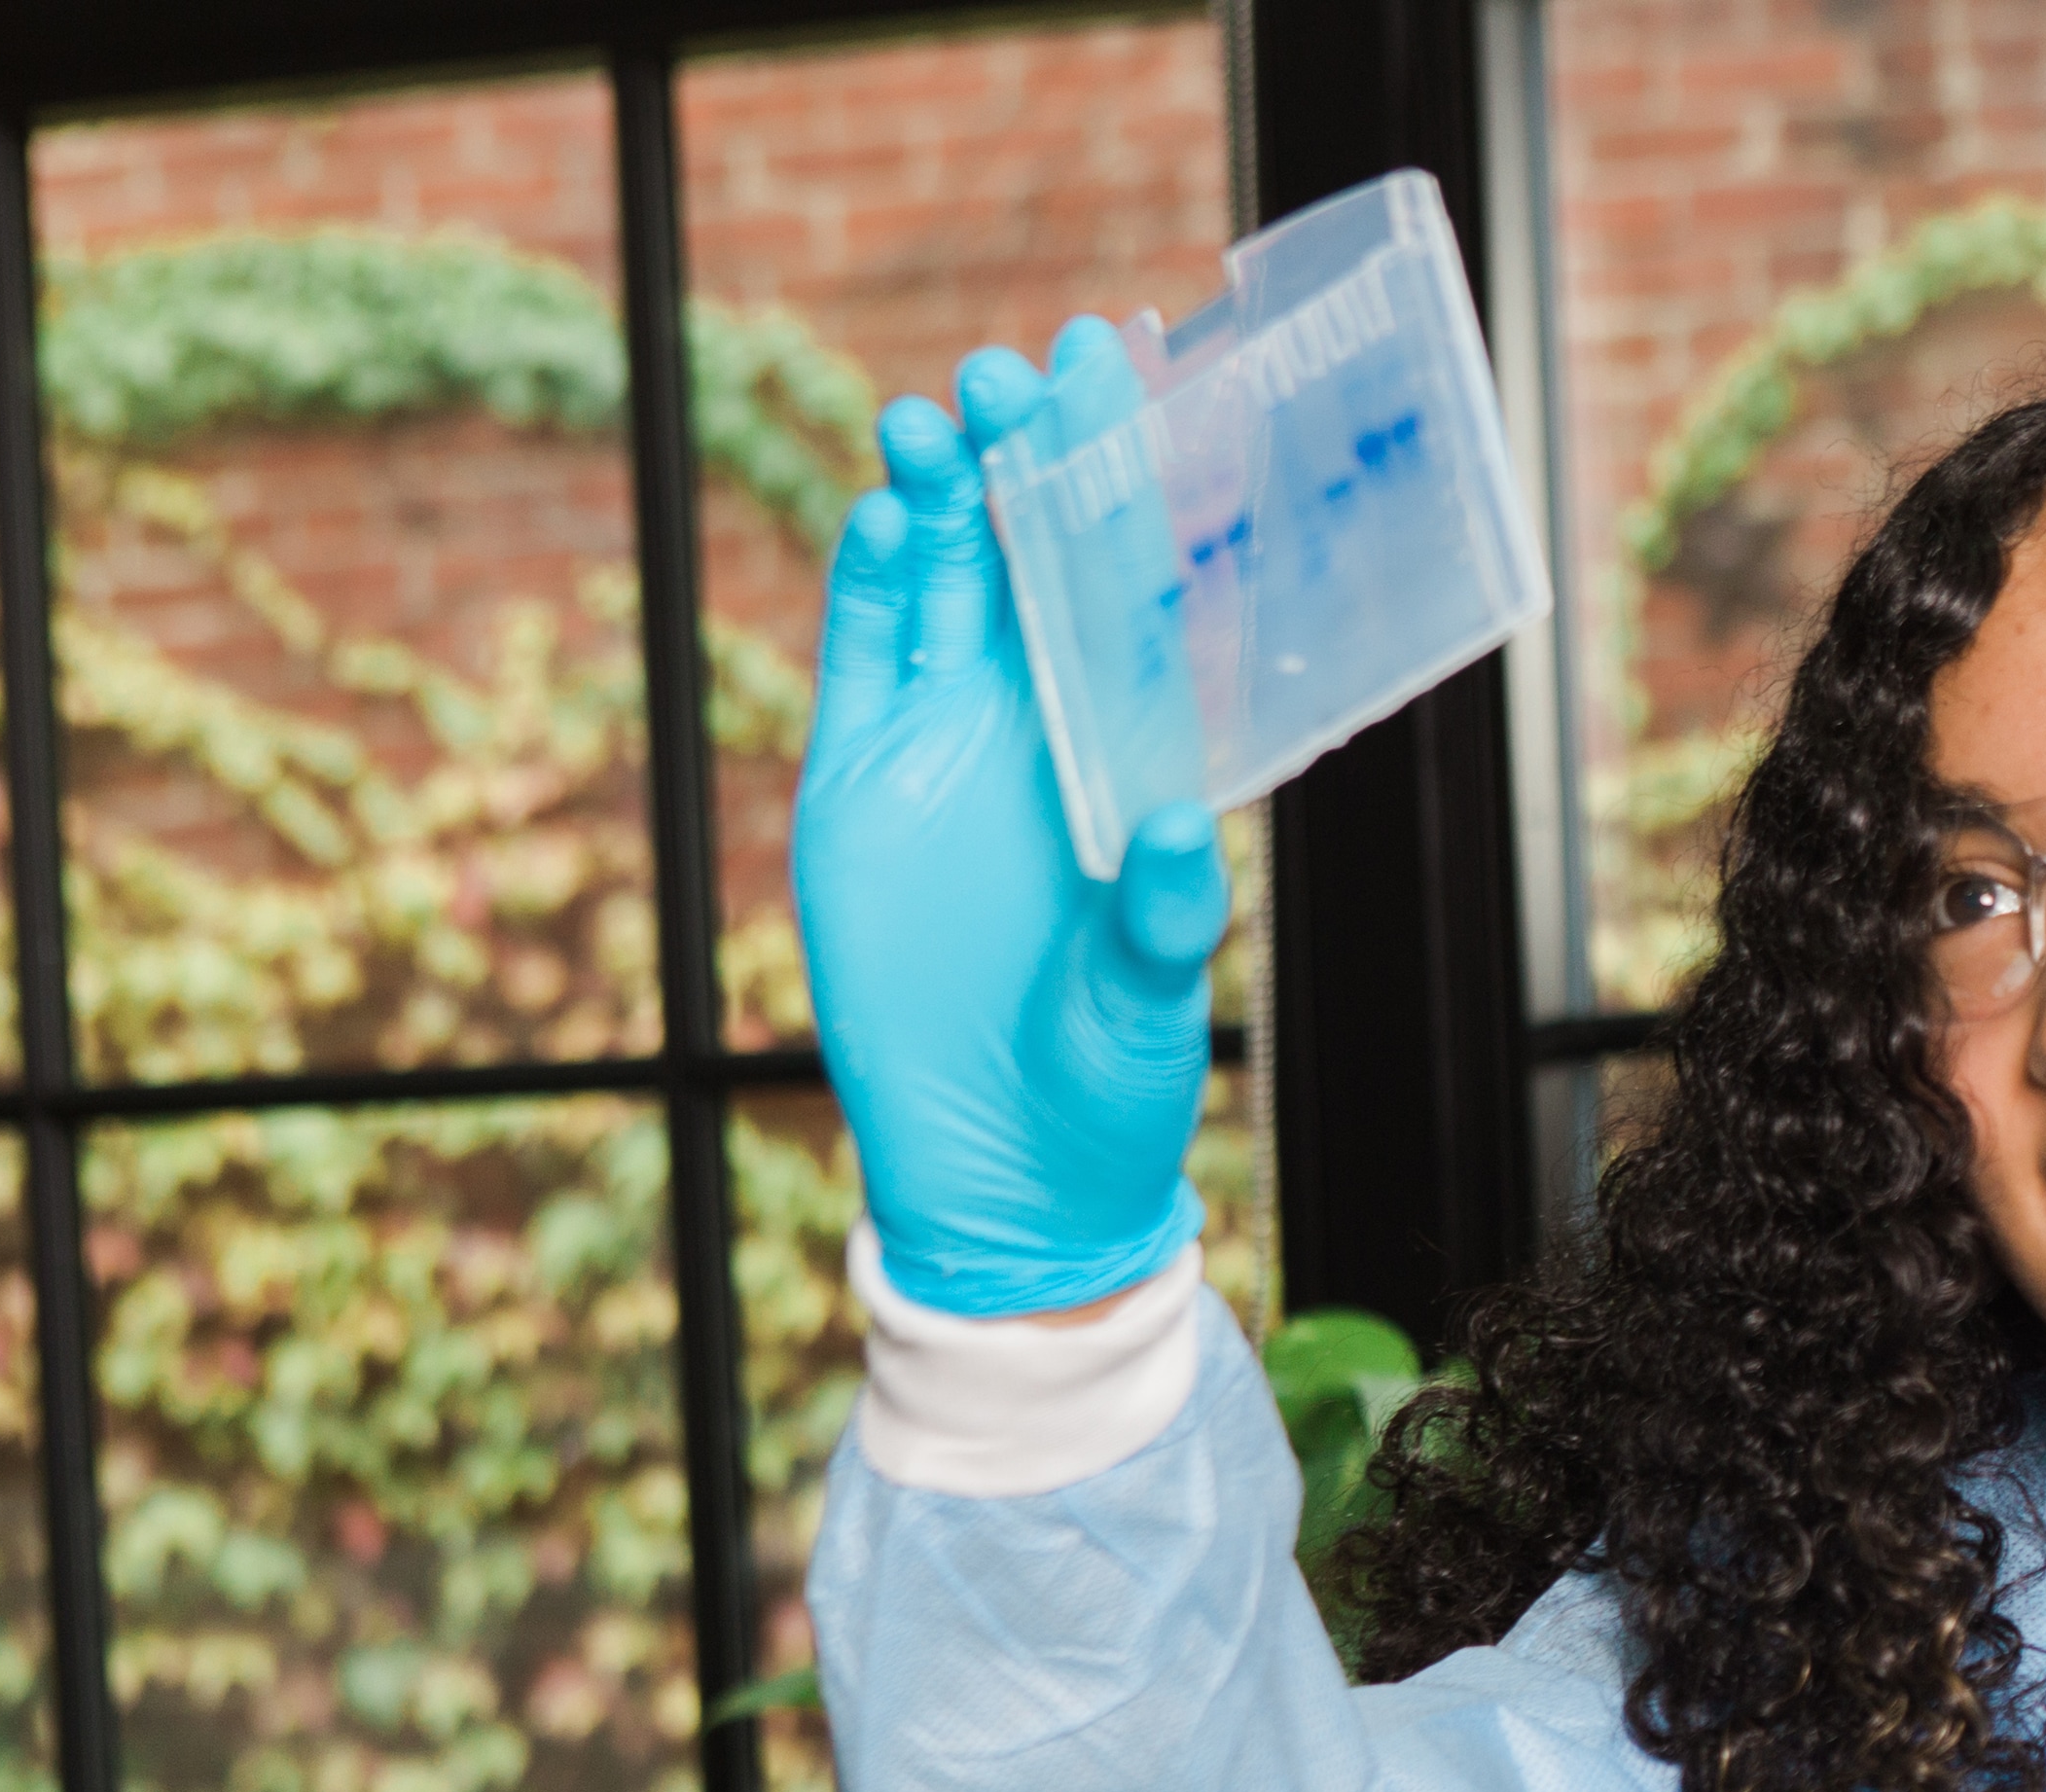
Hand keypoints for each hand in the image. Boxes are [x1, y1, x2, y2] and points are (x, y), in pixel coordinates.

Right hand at [792, 321, 1222, 1318]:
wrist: (1003, 1171)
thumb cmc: (1110, 1083)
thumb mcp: (1151, 1004)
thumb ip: (1166, 915)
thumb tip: (1185, 829)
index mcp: (1133, 756)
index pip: (1140, 598)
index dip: (1136, 494)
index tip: (1140, 389)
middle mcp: (1043, 730)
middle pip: (1038, 560)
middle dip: (1034, 461)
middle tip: (1034, 365)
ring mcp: (947, 749)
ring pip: (947, 586)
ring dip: (944, 497)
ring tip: (940, 417)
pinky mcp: (860, 785)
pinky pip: (864, 657)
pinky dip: (871, 586)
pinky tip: (886, 515)